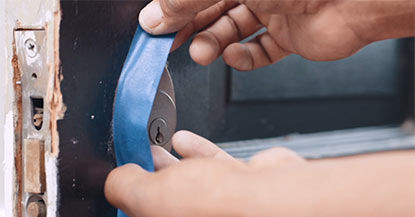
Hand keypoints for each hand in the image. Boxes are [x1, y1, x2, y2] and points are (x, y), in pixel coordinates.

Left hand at [104, 131, 305, 216]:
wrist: (270, 195)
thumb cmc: (217, 203)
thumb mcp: (147, 195)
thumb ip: (122, 186)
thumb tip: (115, 179)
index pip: (144, 213)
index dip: (133, 194)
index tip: (125, 173)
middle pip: (167, 196)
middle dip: (151, 172)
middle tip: (140, 154)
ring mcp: (221, 204)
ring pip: (190, 179)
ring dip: (172, 160)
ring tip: (157, 144)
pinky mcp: (240, 185)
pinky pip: (213, 165)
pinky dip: (197, 150)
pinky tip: (185, 139)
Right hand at [138, 0, 413, 70]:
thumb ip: (186, 0)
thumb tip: (155, 17)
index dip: (173, 8)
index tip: (156, 27)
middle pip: (211, 9)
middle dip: (190, 27)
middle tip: (172, 43)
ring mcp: (273, 10)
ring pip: (232, 31)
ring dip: (213, 44)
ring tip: (203, 53)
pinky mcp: (289, 35)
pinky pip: (259, 51)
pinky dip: (243, 58)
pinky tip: (235, 56)